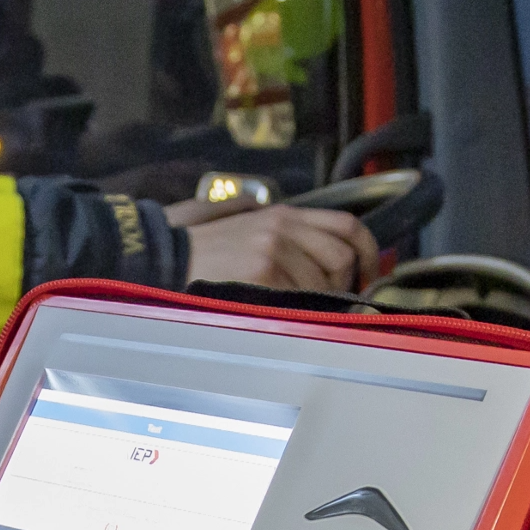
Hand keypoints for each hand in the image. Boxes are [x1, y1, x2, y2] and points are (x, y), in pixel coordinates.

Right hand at [169, 198, 380, 294]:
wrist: (159, 257)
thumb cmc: (194, 247)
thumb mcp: (238, 222)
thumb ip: (272, 227)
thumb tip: (308, 250)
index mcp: (281, 213)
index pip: (346, 226)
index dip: (369, 253)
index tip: (370, 276)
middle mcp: (282, 227)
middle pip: (342, 258)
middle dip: (343, 288)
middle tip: (329, 306)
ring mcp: (272, 250)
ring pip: (321, 286)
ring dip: (314, 306)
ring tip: (290, 313)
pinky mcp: (261, 273)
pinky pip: (297, 300)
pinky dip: (293, 314)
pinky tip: (274, 316)